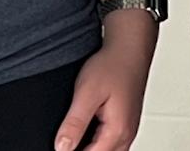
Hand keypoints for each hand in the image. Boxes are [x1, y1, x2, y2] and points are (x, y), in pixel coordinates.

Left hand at [52, 12, 155, 150]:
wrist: (130, 48)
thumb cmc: (113, 65)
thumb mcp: (87, 92)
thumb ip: (75, 123)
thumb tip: (61, 148)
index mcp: (117, 130)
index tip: (59, 146)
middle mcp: (126, 134)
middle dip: (81, 150)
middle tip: (65, 139)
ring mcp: (128, 129)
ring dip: (90, 148)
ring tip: (74, 137)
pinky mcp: (126, 123)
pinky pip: (112, 144)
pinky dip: (98, 143)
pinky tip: (86, 135)